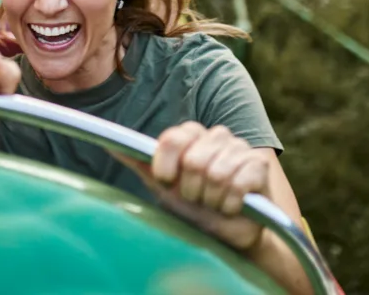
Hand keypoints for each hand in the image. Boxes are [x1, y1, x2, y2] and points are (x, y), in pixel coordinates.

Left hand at [118, 122, 269, 250]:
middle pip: (193, 160)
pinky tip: (232, 206)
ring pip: (215, 174)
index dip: (166, 166)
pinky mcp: (259, 165)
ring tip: (214, 202)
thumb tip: (110, 144)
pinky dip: (230, 203)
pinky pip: (237, 184)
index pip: (173, 138)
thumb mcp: (162, 186)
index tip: (166, 182)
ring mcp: (240, 147)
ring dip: (211, 199)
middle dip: (191, 189)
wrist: (229, 234)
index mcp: (192, 134)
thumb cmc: (193, 208)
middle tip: (196, 197)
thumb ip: (140, 163)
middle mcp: (217, 135)